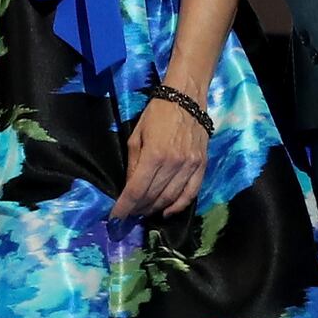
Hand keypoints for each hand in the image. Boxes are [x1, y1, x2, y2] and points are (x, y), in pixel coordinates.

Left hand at [115, 92, 208, 223]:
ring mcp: (190, 166)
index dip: (124, 207)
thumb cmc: (157, 114)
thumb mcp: (136, 136)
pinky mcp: (202, 166)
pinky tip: (167, 212)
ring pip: (170, 198)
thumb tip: (129, 187)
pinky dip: (178, 206)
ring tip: (144, 212)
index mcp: (154, 155)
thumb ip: (133, 164)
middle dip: (138, 209)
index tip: (116, 218)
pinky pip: (191, 193)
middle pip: (153, 197)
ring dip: (155, 209)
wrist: (187, 99)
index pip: (136, 190)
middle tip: (129, 214)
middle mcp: (173, 164)